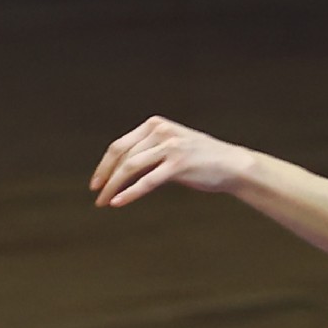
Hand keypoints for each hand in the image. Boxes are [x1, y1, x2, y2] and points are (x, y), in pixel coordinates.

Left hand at [89, 115, 250, 208]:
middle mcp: (161, 131)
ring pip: (131, 167)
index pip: (120, 146)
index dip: (104, 165)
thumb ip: (147, 156)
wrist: (231, 165)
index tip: (96, 182)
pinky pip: (147, 180)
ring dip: (113, 186)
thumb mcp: (170, 150)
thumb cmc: (200, 160)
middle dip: (105, 177)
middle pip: (122, 156)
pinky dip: (129, 192)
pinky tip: (117, 202)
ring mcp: (170, 146)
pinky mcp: (178, 164)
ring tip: (104, 201)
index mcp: (155, 125)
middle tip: (96, 194)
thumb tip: (119, 175)